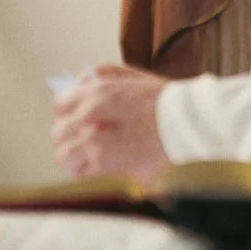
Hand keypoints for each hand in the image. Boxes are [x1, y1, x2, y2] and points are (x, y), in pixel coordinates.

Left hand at [51, 64, 170, 181]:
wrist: (192, 126)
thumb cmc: (167, 102)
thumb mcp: (133, 76)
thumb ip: (104, 74)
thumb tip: (80, 80)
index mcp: (97, 95)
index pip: (60, 104)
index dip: (64, 110)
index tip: (70, 115)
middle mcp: (93, 122)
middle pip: (59, 133)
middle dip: (65, 134)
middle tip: (76, 137)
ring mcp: (100, 149)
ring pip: (66, 156)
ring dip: (72, 155)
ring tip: (84, 154)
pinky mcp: (111, 171)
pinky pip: (84, 175)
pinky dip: (85, 172)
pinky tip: (96, 167)